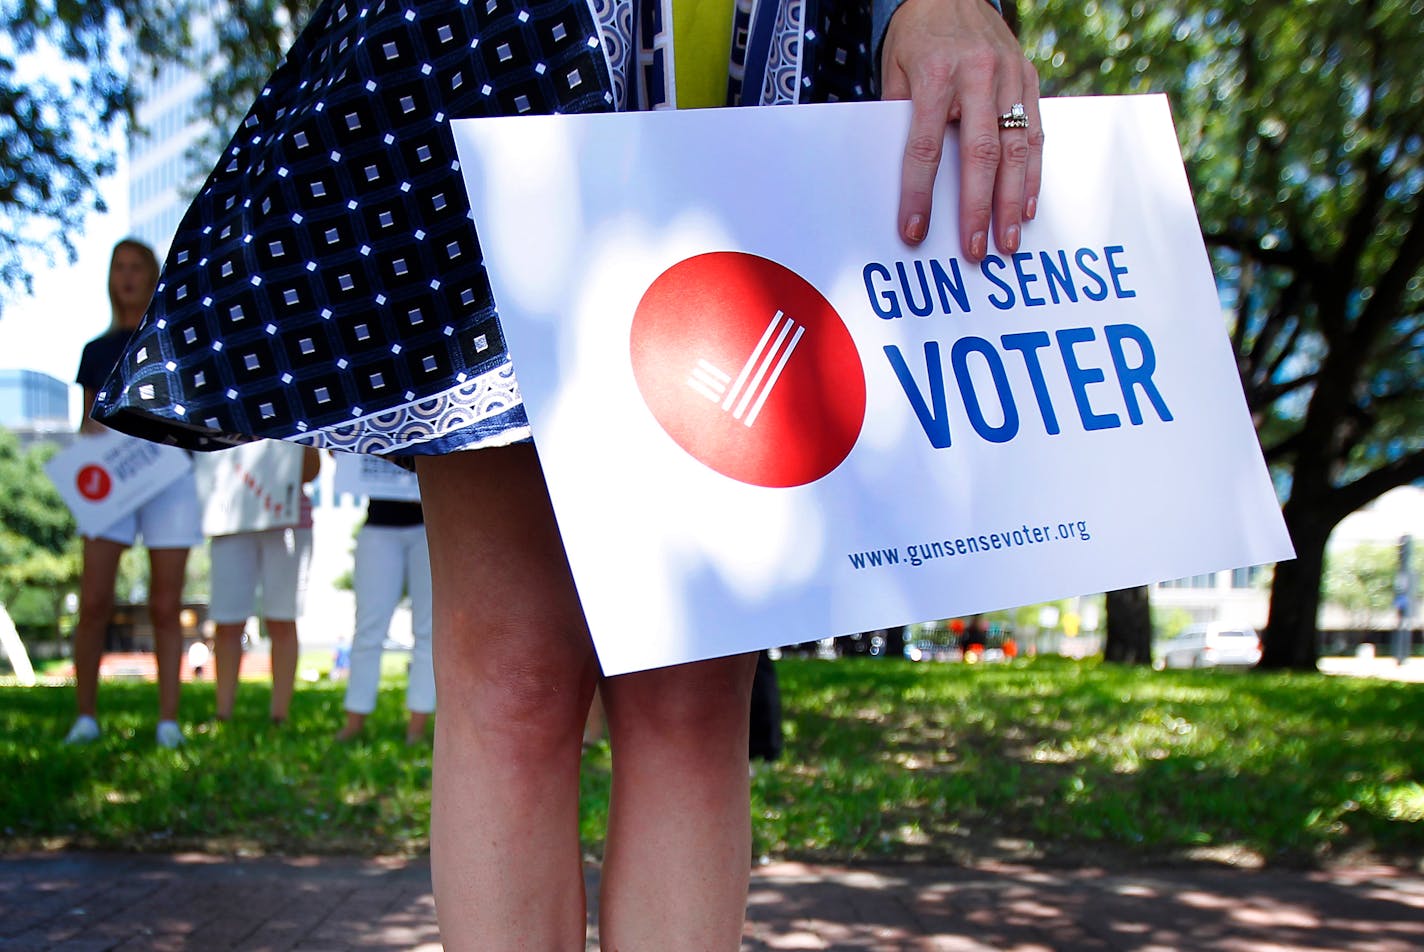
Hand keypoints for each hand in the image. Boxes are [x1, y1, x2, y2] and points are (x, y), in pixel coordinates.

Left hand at [881, 0, 1042, 259]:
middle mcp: (976, 76)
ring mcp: (1008, 76)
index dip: (920, 194)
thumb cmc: (917, 36)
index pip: (925, 148)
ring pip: (1016, 149)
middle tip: (975, 250)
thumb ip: (900, 118)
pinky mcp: (1028, 77)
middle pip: (980, 155)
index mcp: (934, 75)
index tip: (915, 231)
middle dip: (978, 209)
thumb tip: (905, 175)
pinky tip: (1026, 205)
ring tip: (1008, 241)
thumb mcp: (894, 70)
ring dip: (1011, 201)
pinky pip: (1036, 132)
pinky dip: (1033, 173)